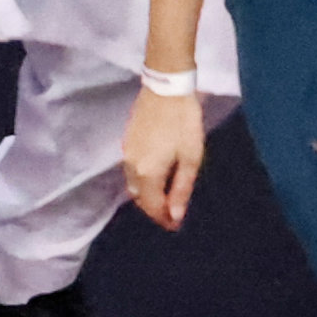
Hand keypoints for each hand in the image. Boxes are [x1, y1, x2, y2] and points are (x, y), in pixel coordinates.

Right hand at [123, 88, 207, 229]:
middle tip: (172, 214)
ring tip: (165, 197)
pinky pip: (130, 171)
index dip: (163, 219)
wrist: (166, 90)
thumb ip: (182, 188)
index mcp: (147, 173)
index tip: (175, 226)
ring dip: (147, 195)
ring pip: (132, 184)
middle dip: (154, 209)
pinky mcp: (126, 142)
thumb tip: (176, 215)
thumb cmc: (184, 123)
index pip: (151, 206)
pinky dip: (141, 180)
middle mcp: (131, 167)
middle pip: (139, 197)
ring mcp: (125, 153)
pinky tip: (156, 176)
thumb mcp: (191, 157)